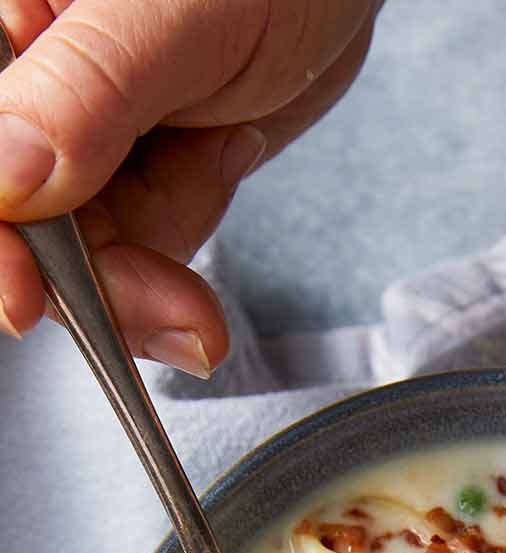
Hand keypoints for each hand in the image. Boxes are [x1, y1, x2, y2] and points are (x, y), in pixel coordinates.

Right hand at [0, 0, 378, 371]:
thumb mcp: (169, 20)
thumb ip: (82, 98)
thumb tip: (6, 178)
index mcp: (8, 23)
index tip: (24, 300)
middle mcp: (30, 80)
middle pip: (30, 226)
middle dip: (109, 275)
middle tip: (185, 313)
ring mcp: (76, 126)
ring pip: (89, 244)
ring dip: (166, 240)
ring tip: (223, 146)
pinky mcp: (129, 159)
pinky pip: (141, 235)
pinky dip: (190, 215)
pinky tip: (226, 143)